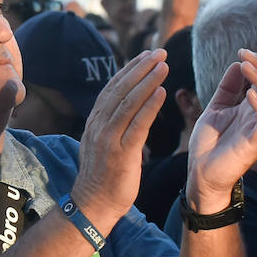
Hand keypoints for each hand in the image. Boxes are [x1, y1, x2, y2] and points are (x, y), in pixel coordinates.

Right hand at [70, 49, 168, 228]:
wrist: (93, 205)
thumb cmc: (103, 175)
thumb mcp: (102, 143)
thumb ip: (111, 123)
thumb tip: (124, 107)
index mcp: (95, 121)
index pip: (113, 87)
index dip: (130, 69)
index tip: (146, 54)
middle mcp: (99, 126)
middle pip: (121, 89)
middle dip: (141, 67)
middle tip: (159, 51)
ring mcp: (109, 139)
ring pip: (128, 102)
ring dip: (147, 81)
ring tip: (163, 65)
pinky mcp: (121, 154)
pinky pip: (137, 125)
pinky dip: (149, 106)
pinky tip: (161, 92)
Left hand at [187, 51, 256, 212]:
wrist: (200, 173)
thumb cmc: (209, 144)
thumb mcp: (216, 108)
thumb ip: (228, 88)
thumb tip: (238, 63)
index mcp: (254, 109)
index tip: (242, 51)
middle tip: (246, 55)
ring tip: (247, 68)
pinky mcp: (256, 144)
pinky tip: (249, 93)